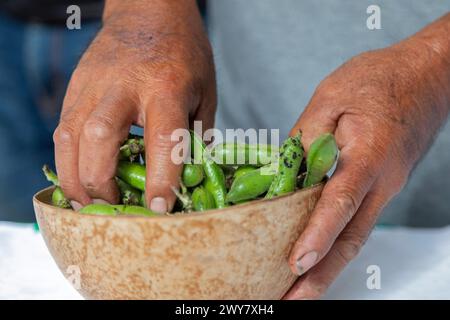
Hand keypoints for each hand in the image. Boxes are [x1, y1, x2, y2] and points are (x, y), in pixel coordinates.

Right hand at [53, 0, 215, 212]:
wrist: (149, 10)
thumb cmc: (184, 52)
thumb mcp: (205, 92)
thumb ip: (198, 136)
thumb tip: (191, 177)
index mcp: (166, 88)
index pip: (162, 141)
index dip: (160, 181)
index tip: (158, 209)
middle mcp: (124, 86)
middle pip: (99, 140)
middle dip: (102, 185)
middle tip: (114, 208)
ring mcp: (93, 84)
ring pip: (69, 138)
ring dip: (75, 179)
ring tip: (88, 203)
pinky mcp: (76, 86)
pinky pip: (63, 129)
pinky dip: (69, 160)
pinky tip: (81, 175)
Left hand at [284, 14, 449, 298]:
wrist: (427, 75)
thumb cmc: (379, 79)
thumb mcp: (331, 96)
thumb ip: (305, 136)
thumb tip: (281, 171)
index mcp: (370, 155)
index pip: (342, 201)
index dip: (318, 234)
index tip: (297, 263)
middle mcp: (383, 182)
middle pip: (353, 238)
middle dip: (323, 274)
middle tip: (293, 300)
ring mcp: (386, 188)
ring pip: (356, 236)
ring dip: (329, 267)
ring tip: (300, 290)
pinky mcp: (381, 187)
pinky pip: (358, 221)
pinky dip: (336, 243)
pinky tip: (318, 254)